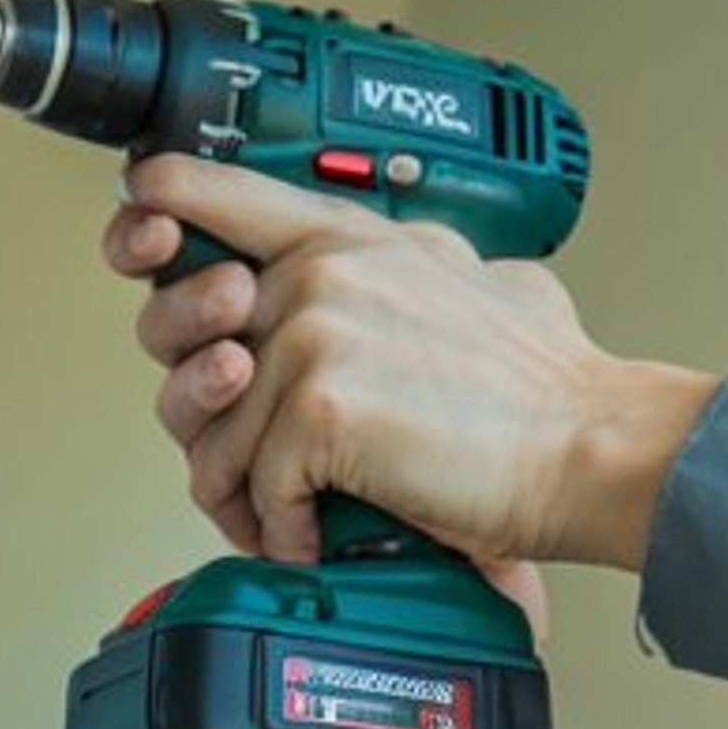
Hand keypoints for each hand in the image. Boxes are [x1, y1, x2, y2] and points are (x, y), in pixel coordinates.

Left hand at [99, 155, 715, 572]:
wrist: (587, 447)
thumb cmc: (539, 390)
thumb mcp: (469, 283)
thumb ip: (397, 273)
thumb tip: (381, 280)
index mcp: (349, 236)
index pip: (218, 194)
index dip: (159, 213)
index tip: (140, 229)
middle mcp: (321, 271)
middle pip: (184, 342)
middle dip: (202, 417)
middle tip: (244, 461)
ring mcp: (313, 334)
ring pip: (213, 432)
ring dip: (244, 494)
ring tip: (289, 516)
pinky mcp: (315, 408)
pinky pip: (252, 485)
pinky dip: (283, 529)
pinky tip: (320, 534)